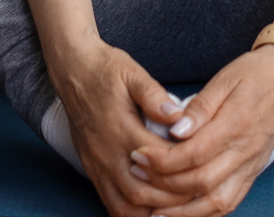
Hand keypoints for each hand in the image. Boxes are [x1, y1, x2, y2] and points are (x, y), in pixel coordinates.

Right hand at [50, 40, 196, 216]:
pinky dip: (132, 212)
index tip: (202, 169)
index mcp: (120, 129)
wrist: (72, 71)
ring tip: (177, 208)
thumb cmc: (105, 70)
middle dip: (171, 200)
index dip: (182, 170)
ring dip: (151, 212)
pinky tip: (152, 209)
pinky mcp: (92, 170)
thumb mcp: (132, 73)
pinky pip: (110, 203)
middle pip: (140, 192)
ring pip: (123, 206)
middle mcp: (106, 153)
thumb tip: (178, 117)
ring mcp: (96, 165)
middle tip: (196, 194)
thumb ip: (155, 96)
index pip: (157, 161)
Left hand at [128, 45, 273, 216]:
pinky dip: (204, 212)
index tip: (138, 154)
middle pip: (202, 182)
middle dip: (163, 184)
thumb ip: (199, 108)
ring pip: (217, 201)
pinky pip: (229, 202)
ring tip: (154, 211)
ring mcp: (251, 165)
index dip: (162, 159)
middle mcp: (246, 151)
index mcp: (237, 124)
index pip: (194, 153)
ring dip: (183, 211)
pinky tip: (183, 212)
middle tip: (136, 176)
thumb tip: (175, 129)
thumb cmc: (254, 73)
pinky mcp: (253, 171)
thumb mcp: (224, 79)